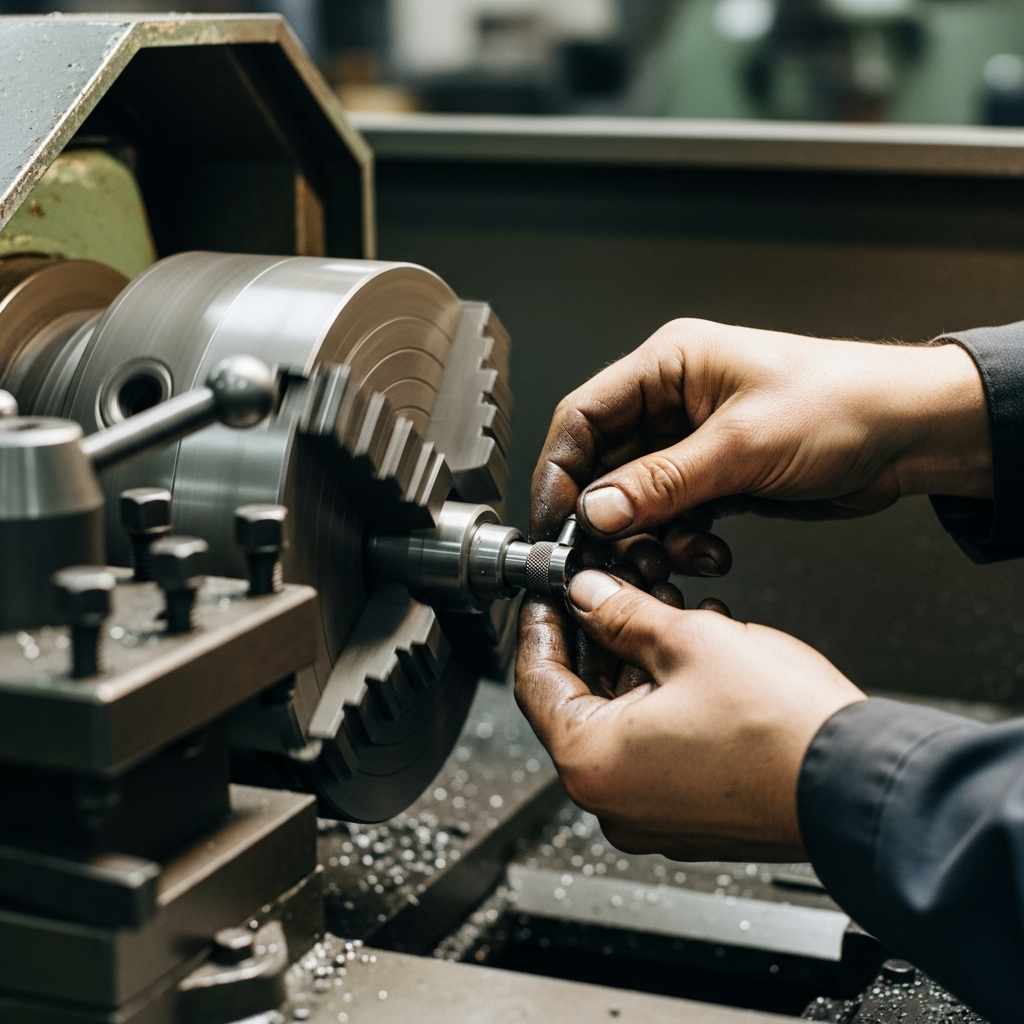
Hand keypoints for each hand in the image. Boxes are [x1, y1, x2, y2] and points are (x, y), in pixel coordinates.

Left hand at [515, 571, 864, 860]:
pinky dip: (662, 700)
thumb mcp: (689, 641)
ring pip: (620, 721)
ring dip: (636, 664)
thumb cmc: (783, 727)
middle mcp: (612, 801)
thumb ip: (623, 613)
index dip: (541, 625)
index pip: (536, 681)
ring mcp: (652, 815)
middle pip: (579, 701)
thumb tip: (590, 595)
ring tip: (664, 613)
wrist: (862, 786)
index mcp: (591, 762)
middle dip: (598, 638)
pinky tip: (691, 657)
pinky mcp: (690, 817)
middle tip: (611, 592)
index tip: (547, 594)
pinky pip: (653, 749)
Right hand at [531, 319, 990, 543]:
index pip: (584, 414)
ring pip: (636, 497)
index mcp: (669, 365)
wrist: (911, 433)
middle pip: (605, 462)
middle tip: (604, 557)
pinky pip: (672, 515)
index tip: (554, 521)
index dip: (560, 469)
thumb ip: (662, 482)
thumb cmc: (842, 403)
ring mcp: (693, 442)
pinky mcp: (716, 477)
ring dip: (644, 536)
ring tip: (664, 562)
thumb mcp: (742, 445)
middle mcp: (673, 401)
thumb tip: (595, 510)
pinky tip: (707, 554)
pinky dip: (679, 540)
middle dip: (605, 514)